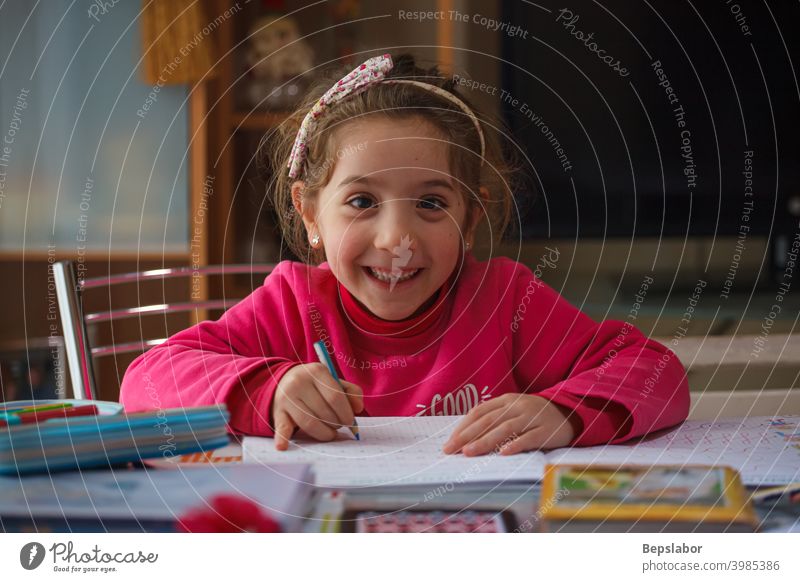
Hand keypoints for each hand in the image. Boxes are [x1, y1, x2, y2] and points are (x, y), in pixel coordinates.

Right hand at [272, 363, 362, 449]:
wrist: (283, 382)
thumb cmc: (315, 385)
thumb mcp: (333, 381)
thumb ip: (351, 392)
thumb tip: (358, 408)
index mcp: (316, 371)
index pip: (335, 396)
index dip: (346, 413)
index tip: (350, 421)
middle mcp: (299, 382)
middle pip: (324, 411)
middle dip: (336, 423)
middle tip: (338, 426)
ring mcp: (286, 398)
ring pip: (309, 423)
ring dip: (324, 433)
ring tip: (329, 433)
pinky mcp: (278, 413)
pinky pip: (281, 427)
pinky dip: (282, 439)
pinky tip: (283, 446)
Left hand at [442, 393, 578, 455]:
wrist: (568, 412)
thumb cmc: (533, 415)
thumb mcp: (512, 410)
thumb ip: (493, 419)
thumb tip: (465, 437)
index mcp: (506, 400)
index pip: (479, 412)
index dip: (463, 426)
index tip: (449, 442)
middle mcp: (517, 406)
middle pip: (488, 420)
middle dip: (467, 436)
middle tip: (451, 449)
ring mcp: (532, 417)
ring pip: (505, 428)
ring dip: (485, 441)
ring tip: (469, 452)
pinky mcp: (546, 430)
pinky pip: (529, 438)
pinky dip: (515, 445)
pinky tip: (503, 453)